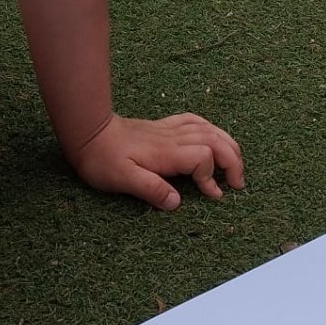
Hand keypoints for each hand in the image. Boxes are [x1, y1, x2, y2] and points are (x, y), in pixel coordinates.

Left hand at [68, 112, 244, 210]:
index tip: (212, 195)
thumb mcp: (122, 180)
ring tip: (235, 165)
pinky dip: (211, 129)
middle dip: (233, 161)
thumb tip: (176, 202)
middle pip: (216, 141)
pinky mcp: (164, 127)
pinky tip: (214, 137)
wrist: (88, 132)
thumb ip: (151, 189)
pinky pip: (195, 122)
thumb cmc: (102, 159)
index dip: (211, 177)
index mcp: (166, 153)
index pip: (203, 158)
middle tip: (238, 183)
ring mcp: (170, 130)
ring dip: (228, 145)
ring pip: (210, 130)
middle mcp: (173, 139)